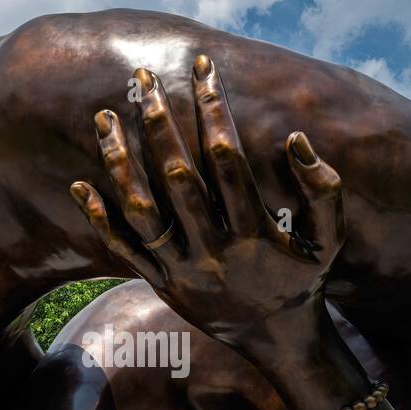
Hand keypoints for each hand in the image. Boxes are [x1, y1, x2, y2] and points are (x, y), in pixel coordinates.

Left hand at [69, 55, 344, 354]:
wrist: (278, 340)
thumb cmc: (304, 279)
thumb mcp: (331, 239)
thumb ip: (325, 189)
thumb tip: (296, 138)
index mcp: (252, 230)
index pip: (226, 157)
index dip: (213, 109)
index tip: (202, 69)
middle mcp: (213, 249)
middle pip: (177, 176)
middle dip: (160, 123)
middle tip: (143, 79)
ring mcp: (183, 268)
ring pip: (142, 210)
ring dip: (120, 162)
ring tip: (104, 119)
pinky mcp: (162, 283)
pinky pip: (124, 251)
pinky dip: (100, 220)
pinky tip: (80, 185)